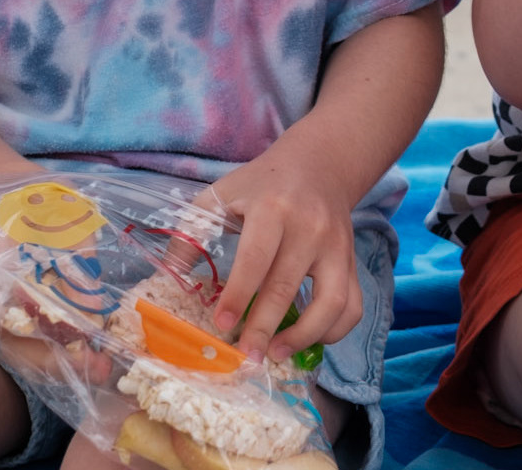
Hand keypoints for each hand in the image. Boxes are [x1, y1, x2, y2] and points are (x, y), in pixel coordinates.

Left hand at [203, 144, 362, 361]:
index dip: (238, 295)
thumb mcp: (222, 195)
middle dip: (264, 327)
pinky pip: (351, 305)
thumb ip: (193, 233)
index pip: (256, 258)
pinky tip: (307, 341)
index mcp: (273, 208)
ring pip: (331, 301)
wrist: (319, 165)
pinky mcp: (352, 262)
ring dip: (305, 336)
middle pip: (287, 286)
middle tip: (246, 356)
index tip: (222, 326)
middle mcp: (310, 228)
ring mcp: (337, 247)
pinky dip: (334, 331)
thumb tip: (170, 278)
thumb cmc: (262, 185)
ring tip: (277, 354)